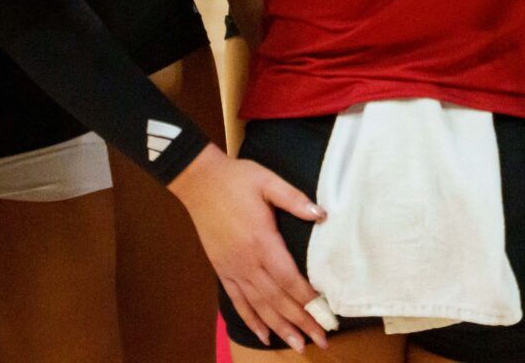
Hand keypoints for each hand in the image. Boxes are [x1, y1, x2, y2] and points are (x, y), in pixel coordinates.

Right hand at [168, 145, 328, 351]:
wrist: (198, 182)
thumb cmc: (236, 180)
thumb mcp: (267, 181)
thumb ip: (294, 199)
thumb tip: (321, 214)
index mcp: (261, 241)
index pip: (289, 279)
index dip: (307, 299)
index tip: (325, 314)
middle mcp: (247, 262)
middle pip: (278, 299)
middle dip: (301, 321)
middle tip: (322, 339)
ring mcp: (233, 269)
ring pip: (259, 306)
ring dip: (280, 328)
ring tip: (299, 345)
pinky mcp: (222, 271)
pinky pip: (238, 302)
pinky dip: (251, 321)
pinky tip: (264, 335)